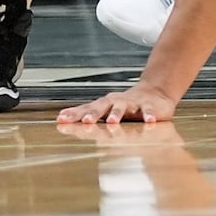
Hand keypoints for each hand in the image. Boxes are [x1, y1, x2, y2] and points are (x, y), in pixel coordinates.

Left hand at [57, 82, 177, 124]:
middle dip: (94, 113)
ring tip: (112, 122)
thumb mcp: (107, 111)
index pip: (87, 108)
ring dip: (117, 113)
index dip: (74, 114)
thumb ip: (89, 117)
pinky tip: (149, 121)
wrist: (155, 93)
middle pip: (102, 106)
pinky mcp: (149, 106)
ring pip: (123, 107)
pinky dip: (148, 115)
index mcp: (105, 104)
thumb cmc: (125, 106)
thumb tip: (61, 121)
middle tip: (86, 121)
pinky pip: (148, 111)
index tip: (61, 119)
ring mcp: (133, 103)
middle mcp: (116, 102)